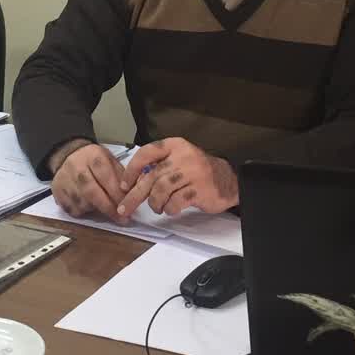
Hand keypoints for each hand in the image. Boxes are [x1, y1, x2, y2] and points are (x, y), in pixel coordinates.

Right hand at [51, 143, 131, 218]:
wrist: (67, 155)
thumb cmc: (94, 160)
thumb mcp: (110, 160)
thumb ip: (121, 175)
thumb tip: (133, 194)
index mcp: (93, 157)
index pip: (106, 176)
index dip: (117, 194)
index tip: (128, 206)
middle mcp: (77, 168)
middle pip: (92, 192)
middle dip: (109, 208)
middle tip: (121, 219)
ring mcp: (65, 181)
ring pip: (82, 203)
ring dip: (97, 211)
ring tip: (106, 210)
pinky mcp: (57, 192)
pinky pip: (73, 209)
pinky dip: (84, 212)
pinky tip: (90, 207)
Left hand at [116, 138, 237, 217]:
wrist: (230, 181)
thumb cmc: (199, 173)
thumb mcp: (180, 160)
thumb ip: (159, 166)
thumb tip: (132, 183)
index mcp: (175, 145)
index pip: (147, 152)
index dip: (132, 170)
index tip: (124, 184)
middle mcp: (183, 156)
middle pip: (151, 176)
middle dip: (134, 195)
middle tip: (124, 208)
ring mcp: (192, 173)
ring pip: (160, 190)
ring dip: (154, 203)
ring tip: (157, 207)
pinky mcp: (199, 190)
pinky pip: (174, 202)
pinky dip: (169, 209)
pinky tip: (171, 209)